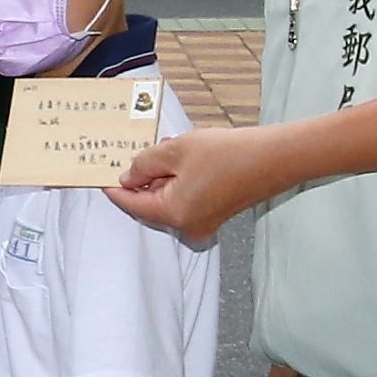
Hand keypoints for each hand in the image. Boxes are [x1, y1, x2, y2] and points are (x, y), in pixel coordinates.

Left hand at [108, 123, 276, 249]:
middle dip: (143, 179)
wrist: (275, 158)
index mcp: (172, 214)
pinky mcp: (216, 214)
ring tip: (169, 150)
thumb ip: (145, 163)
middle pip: (150, 204)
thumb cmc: (229, 154)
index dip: (115, 188)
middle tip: (135, 154)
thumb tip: (129, 175)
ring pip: (169, 200)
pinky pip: (186, 200)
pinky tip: (187, 158)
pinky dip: (180, 182)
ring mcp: (204, 223)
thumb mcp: (175, 150)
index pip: (132, 204)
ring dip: (164, 178)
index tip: (100, 176)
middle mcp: (187, 226)